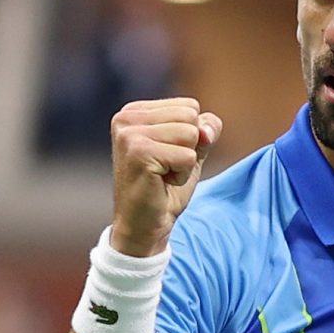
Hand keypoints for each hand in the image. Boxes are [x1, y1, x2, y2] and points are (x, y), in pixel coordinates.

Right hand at [111, 98, 221, 256]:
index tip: (167, 156)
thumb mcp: (192, 151)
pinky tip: (161, 183)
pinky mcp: (139, 153)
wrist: (143, 225)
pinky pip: (187, 156)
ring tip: (163, 174)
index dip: (191, 136)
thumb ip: (205, 129)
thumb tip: (206, 129)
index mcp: (136, 111)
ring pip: (191, 134)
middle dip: (189, 147)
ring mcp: (130, 134)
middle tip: (165, 168)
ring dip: (185, 162)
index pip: (190, 106)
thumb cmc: (165, 187)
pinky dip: (182, 175)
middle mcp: (127, 117)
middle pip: (191, 117)